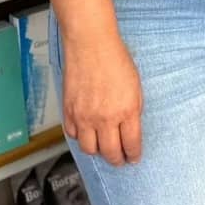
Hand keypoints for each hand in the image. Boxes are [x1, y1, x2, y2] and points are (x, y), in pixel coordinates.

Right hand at [61, 33, 142, 165]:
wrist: (90, 44)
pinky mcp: (69, 112)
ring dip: (97, 151)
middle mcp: (105, 118)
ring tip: (102, 147)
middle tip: (119, 159)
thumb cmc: (115, 58)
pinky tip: (86, 132)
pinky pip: (74, 135)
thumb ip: (133, 109)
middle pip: (110, 153)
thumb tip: (131, 126)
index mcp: (127, 110)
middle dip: (117, 159)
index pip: (131, 144)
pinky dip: (80, 137)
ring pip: (89, 149)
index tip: (133, 158)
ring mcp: (85, 117)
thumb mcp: (135, 85)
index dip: (133, 155)